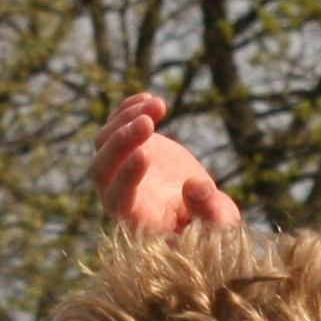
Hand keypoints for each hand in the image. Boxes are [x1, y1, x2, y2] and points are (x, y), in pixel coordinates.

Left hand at [91, 92, 239, 232]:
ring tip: (157, 104)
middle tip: (147, 123)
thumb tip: (195, 186)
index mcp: (137, 220)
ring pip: (104, 142)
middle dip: (120, 144)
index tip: (145, 153)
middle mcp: (119, 195)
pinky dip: (127, 110)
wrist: (202, 205)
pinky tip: (149, 98)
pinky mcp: (127, 147)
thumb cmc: (211, 221)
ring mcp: (119, 169)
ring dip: (126, 120)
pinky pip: (115, 125)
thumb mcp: (218, 221)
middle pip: (101, 169)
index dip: (126, 177)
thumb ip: (208, 210)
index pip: (118, 199)